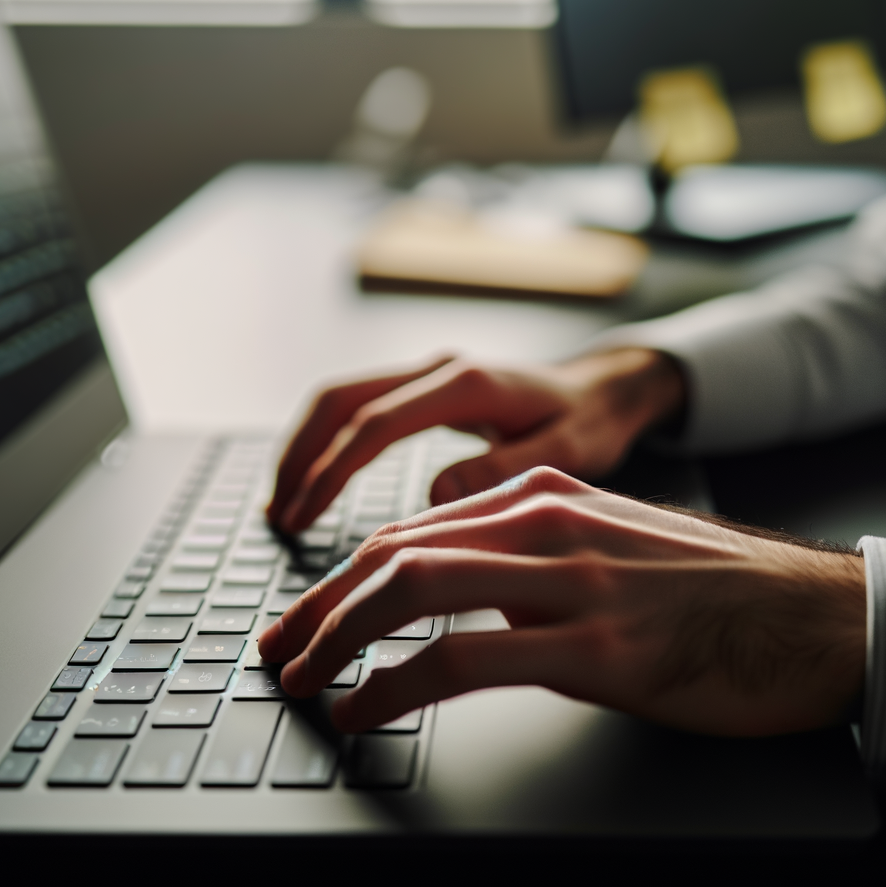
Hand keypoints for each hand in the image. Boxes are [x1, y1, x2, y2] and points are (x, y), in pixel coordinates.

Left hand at [257, 467, 865, 736]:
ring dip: (338, 641)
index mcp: (547, 495)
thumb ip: (537, 561)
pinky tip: (367, 710)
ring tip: (304, 682)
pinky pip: (463, 661)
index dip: (339, 578)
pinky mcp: (595, 646)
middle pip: (393, 553)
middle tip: (276, 653)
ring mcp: (570, 581)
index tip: (302, 619)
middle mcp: (548, 522)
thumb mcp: (615, 550)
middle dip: (317, 608)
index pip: (411, 530)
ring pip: (413, 592)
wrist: (820, 620)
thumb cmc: (720, 597)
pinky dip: (395, 686)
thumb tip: (466, 606)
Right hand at [267, 348, 685, 533]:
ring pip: (339, 399)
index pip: (374, 423)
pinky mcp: (423, 387)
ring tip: (281, 507)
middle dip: (299, 458)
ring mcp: (427, 373)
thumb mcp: (567, 455)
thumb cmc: (591, 424)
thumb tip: (436, 495)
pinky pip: (355, 407)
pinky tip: (312, 484)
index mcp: (467, 384)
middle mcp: (437, 368)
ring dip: (302, 449)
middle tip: (278, 517)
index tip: (304, 517)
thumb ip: (504, 471)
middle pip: (339, 400)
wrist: (606, 389)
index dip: (332, 472)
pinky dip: (324, 442)